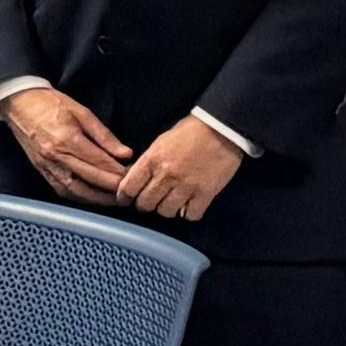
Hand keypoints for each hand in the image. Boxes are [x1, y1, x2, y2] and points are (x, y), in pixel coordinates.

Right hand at [6, 85, 135, 206]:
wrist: (18, 103)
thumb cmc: (49, 103)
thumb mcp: (82, 112)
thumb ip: (104, 135)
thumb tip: (125, 154)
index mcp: (67, 139)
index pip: (100, 162)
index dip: (119, 171)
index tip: (134, 175)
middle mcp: (56, 156)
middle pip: (90, 179)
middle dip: (113, 187)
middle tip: (129, 191)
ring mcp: (47, 165)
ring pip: (75, 190)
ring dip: (97, 198)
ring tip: (113, 200)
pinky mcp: (41, 169)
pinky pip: (61, 189)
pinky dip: (78, 197)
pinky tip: (91, 197)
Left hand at [116, 117, 245, 223]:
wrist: (221, 129)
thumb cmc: (189, 133)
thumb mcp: (160, 143)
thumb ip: (147, 162)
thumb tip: (134, 178)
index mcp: (152, 160)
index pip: (128, 187)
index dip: (124, 197)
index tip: (125, 200)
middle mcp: (166, 175)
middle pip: (146, 203)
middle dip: (145, 205)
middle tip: (150, 202)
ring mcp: (186, 186)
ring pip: (166, 212)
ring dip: (166, 209)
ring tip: (170, 203)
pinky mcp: (206, 194)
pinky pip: (191, 215)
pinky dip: (188, 213)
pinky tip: (189, 206)